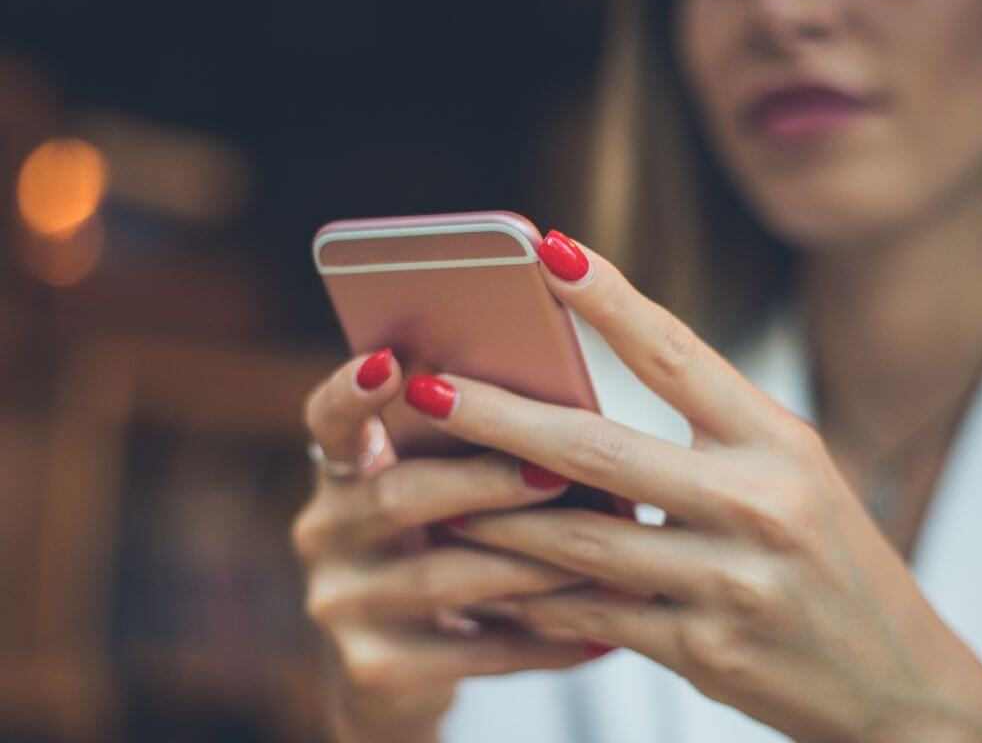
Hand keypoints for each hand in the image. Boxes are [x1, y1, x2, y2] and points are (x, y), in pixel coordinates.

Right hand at [294, 351, 599, 741]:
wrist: (399, 671)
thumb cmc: (443, 548)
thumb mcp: (439, 495)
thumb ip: (469, 452)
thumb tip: (570, 408)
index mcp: (342, 471)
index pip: (328, 418)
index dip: (351, 392)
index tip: (390, 363)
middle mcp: (323, 533)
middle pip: (398, 496)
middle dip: (485, 482)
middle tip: (557, 473)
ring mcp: (341, 605)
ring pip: (444, 576)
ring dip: (532, 564)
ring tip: (606, 556)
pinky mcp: (374, 669)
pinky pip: (474, 651)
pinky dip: (544, 640)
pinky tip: (602, 634)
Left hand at [401, 233, 981, 742]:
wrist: (901, 684)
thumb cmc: (837, 561)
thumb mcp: (797, 475)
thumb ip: (710, 434)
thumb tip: (591, 400)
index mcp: (781, 442)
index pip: (678, 353)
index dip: (608, 298)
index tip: (545, 251)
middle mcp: (758, 504)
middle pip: (599, 447)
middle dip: (499, 416)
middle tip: (425, 386)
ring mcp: (730, 583)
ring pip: (581, 539)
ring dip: (494, 514)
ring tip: (427, 486)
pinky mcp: (706, 652)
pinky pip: (594, 616)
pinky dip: (534, 595)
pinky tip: (487, 577)